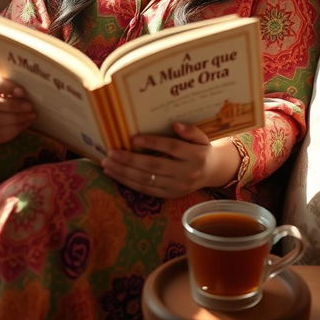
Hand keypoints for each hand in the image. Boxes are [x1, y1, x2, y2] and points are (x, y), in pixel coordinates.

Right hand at [0, 70, 35, 143]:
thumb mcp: (2, 79)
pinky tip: (23, 125)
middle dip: (13, 107)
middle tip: (30, 108)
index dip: (9, 88)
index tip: (23, 92)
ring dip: (15, 121)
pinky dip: (11, 132)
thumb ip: (11, 84)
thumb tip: (21, 94)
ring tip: (30, 117)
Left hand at [101, 123, 239, 198]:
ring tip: (107, 164)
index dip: (153, 143)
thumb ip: (190, 130)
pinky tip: (116, 175)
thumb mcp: (201, 137)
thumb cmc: (201, 149)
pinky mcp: (170, 195)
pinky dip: (129, 183)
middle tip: (111, 153)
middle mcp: (186, 173)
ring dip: (124, 173)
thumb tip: (175, 125)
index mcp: (195, 155)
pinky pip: (147, 191)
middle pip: (154, 166)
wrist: (212, 172)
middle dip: (130, 160)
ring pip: (147, 181)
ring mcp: (177, 187)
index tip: (133, 138)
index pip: (171, 148)